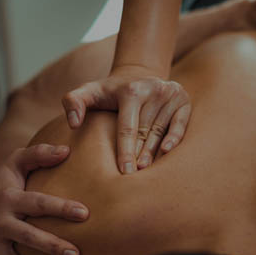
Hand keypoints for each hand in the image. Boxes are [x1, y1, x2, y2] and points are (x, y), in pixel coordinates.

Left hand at [62, 66, 190, 173]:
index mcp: (131, 90)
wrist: (137, 75)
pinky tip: (167, 152)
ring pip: (160, 131)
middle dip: (138, 156)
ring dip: (153, 153)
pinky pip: (180, 124)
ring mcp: (170, 94)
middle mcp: (153, 89)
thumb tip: (73, 123)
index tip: (123, 173)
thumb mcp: (88, 91)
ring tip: (145, 172)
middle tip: (132, 179)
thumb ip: (73, 102)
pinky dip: (175, 138)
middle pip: (145, 131)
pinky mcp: (183, 100)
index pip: (127, 128)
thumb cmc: (109, 91)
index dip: (125, 152)